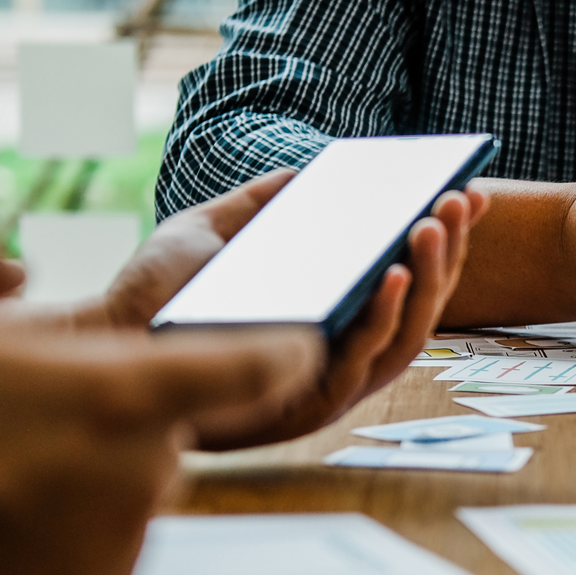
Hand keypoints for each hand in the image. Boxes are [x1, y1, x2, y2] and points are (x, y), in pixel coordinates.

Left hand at [85, 170, 484, 449]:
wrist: (103, 340)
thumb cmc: (160, 293)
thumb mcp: (215, 228)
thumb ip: (265, 201)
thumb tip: (318, 168)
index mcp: (334, 312)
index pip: (407, 273)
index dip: (446, 238)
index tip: (471, 191)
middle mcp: (342, 349)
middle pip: (417, 304)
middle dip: (447, 252)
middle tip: (456, 198)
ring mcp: (330, 381)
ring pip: (404, 337)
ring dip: (426, 281)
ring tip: (430, 225)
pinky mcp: (307, 406)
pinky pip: (360, 364)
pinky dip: (380, 317)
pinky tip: (388, 272)